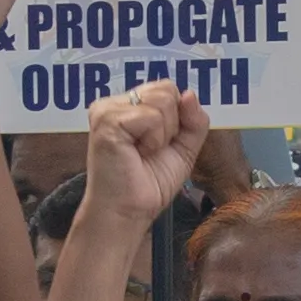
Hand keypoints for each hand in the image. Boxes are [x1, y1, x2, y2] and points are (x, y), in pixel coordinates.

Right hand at [77, 84, 217, 230]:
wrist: (130, 211)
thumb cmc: (149, 183)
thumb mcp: (184, 148)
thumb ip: (193, 120)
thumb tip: (189, 93)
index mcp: (129, 105)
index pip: (167, 88)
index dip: (177, 116)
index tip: (161, 144)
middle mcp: (115, 103)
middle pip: (166, 89)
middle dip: (172, 124)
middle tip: (151, 149)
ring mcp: (108, 109)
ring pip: (162, 100)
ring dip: (163, 134)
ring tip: (143, 152)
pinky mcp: (107, 120)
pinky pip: (151, 116)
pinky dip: (154, 139)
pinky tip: (137, 153)